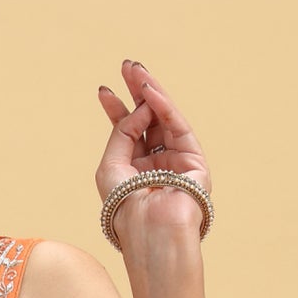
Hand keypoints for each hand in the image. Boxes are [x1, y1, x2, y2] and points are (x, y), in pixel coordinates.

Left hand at [94, 58, 210, 236]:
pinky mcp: (194, 162)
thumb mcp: (110, 165)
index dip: (116, 109)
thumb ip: (121, 132)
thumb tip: (139, 106)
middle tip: (127, 65)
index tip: (104, 90)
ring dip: (151, 93)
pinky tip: (150, 91)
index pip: (127, 133)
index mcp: (134, 170)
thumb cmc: (124, 207)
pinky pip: (178, 128)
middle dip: (137, 92)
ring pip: (164, 120)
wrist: (147, 231)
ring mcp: (176, 163)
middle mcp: (156, 165)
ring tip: (137, 71)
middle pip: (148, 120)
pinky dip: (164, 108)